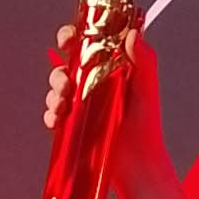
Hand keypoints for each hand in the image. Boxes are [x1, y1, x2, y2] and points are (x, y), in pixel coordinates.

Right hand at [44, 24, 164, 178]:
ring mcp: (81, 105)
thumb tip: (131, 35)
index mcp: (108, 68)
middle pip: (65, 66)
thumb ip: (144, 60)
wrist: (138, 164)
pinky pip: (53, 115)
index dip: (71, 38)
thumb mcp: (147, 88)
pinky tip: (57, 120)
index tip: (67, 40)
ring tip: (63, 105)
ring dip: (54, 94)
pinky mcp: (72, 125)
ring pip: (56, 90)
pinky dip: (51, 115)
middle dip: (59, 73)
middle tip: (66, 84)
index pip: (85, 45)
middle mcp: (92, 84)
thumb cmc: (146, 126)